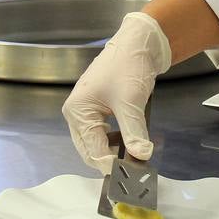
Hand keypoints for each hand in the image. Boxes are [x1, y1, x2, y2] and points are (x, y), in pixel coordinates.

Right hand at [62, 11, 171, 173]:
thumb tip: (141, 155)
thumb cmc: (129, 67)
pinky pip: (104, 131)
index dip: (110, 164)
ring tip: (134, 154)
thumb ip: (134, 132)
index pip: (91, 149)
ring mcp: (88, 110)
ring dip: (113, 150)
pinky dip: (116, 139)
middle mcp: (77, 113)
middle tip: (132, 170)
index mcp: (77, 111)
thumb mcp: (131, 102)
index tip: (129, 175)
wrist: (140, 42)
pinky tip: (130, 140)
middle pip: (89, 148)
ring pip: (97, 142)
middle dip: (109, 160)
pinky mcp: (100, 107)